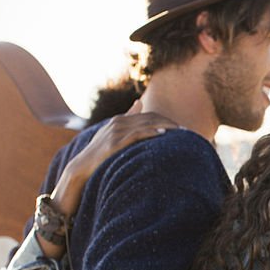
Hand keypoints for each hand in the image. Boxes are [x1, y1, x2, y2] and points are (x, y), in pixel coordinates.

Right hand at [50, 100, 177, 218]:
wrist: (82, 167)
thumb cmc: (100, 152)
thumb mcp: (113, 133)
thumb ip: (127, 118)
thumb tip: (139, 102)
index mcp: (120, 120)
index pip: (149, 116)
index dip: (167, 120)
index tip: (182, 129)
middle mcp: (119, 122)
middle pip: (151, 118)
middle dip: (170, 124)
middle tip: (187, 132)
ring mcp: (116, 131)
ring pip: (146, 124)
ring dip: (166, 127)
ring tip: (181, 133)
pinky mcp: (115, 142)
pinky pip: (136, 134)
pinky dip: (150, 132)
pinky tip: (162, 134)